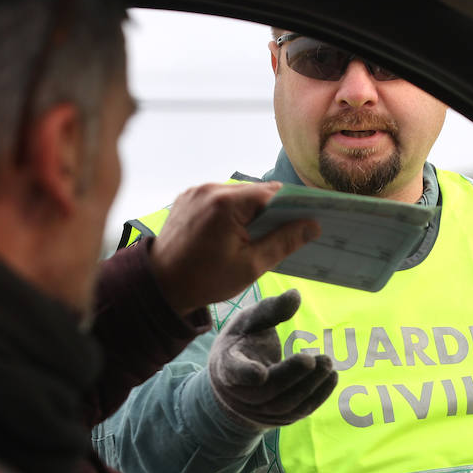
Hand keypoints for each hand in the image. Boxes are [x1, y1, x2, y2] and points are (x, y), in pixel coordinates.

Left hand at [149, 182, 319, 314]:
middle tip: (287, 230)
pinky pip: (219, 198)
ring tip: (260, 233)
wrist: (159, 285)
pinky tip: (236, 230)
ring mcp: (196, 191)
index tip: (309, 217)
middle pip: (255, 191)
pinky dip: (232, 210)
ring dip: (251, 209)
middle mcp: (211, 188)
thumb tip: (313, 226)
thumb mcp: (251, 266)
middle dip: (272, 209)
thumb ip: (283, 242)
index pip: (272, 193)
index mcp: (227, 203)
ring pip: (237, 194)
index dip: (293, 205)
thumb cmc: (205, 280)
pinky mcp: (188, 197)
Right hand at [207, 289, 336, 428]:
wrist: (234, 385)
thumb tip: (296, 295)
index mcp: (228, 366)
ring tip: (328, 363)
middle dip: (291, 375)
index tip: (260, 373)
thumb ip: (270, 310)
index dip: (245, 374)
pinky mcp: (279, 418)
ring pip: (285, 405)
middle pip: (266, 391)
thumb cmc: (243, 344)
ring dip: (309, 385)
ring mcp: (260, 410)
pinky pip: (300, 411)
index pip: (234, 372)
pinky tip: (332, 376)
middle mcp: (242, 394)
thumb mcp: (248, 322)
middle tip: (313, 358)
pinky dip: (318, 396)